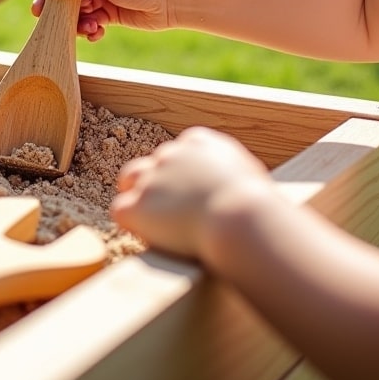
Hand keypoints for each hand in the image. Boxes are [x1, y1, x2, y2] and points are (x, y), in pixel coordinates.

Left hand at [111, 126, 270, 259]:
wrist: (240, 217)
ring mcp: (150, 178)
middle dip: (158, 184)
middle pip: (152, 164)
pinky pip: (121, 210)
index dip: (182, 176)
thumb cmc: (257, 205)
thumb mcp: (251, 177)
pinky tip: (147, 237)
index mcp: (199, 142)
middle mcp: (170, 154)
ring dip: (138, 197)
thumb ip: (236, 176)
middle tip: (171, 211)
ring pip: (130, 180)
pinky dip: (131, 224)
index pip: (179, 153)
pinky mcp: (137, 205)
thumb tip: (245, 192)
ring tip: (152, 221)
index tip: (191, 194)